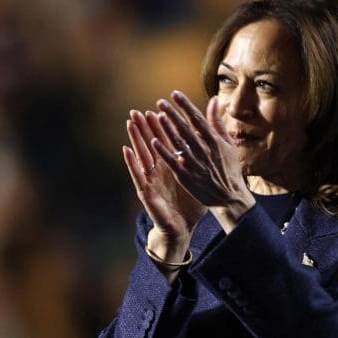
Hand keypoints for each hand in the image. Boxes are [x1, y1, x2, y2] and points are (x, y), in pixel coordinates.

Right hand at [124, 109, 206, 260]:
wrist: (183, 228)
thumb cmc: (190, 205)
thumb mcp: (198, 180)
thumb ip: (203, 161)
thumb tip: (211, 145)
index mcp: (171, 167)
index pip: (165, 143)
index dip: (161, 127)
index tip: (158, 109)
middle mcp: (159, 171)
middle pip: (150, 145)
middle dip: (144, 128)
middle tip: (138, 110)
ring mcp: (151, 180)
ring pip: (141, 155)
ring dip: (135, 139)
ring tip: (130, 123)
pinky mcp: (146, 192)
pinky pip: (138, 176)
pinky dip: (132, 163)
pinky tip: (126, 150)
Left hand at [152, 91, 254, 232]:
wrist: (229, 197)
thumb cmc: (229, 169)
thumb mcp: (228, 143)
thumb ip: (218, 122)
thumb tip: (214, 100)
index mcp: (214, 141)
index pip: (197, 119)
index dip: (185, 105)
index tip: (175, 94)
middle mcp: (204, 150)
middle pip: (185, 129)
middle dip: (173, 114)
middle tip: (161, 102)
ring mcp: (194, 163)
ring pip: (178, 143)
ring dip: (167, 129)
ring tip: (157, 116)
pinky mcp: (186, 176)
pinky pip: (173, 161)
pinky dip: (164, 151)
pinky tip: (154, 141)